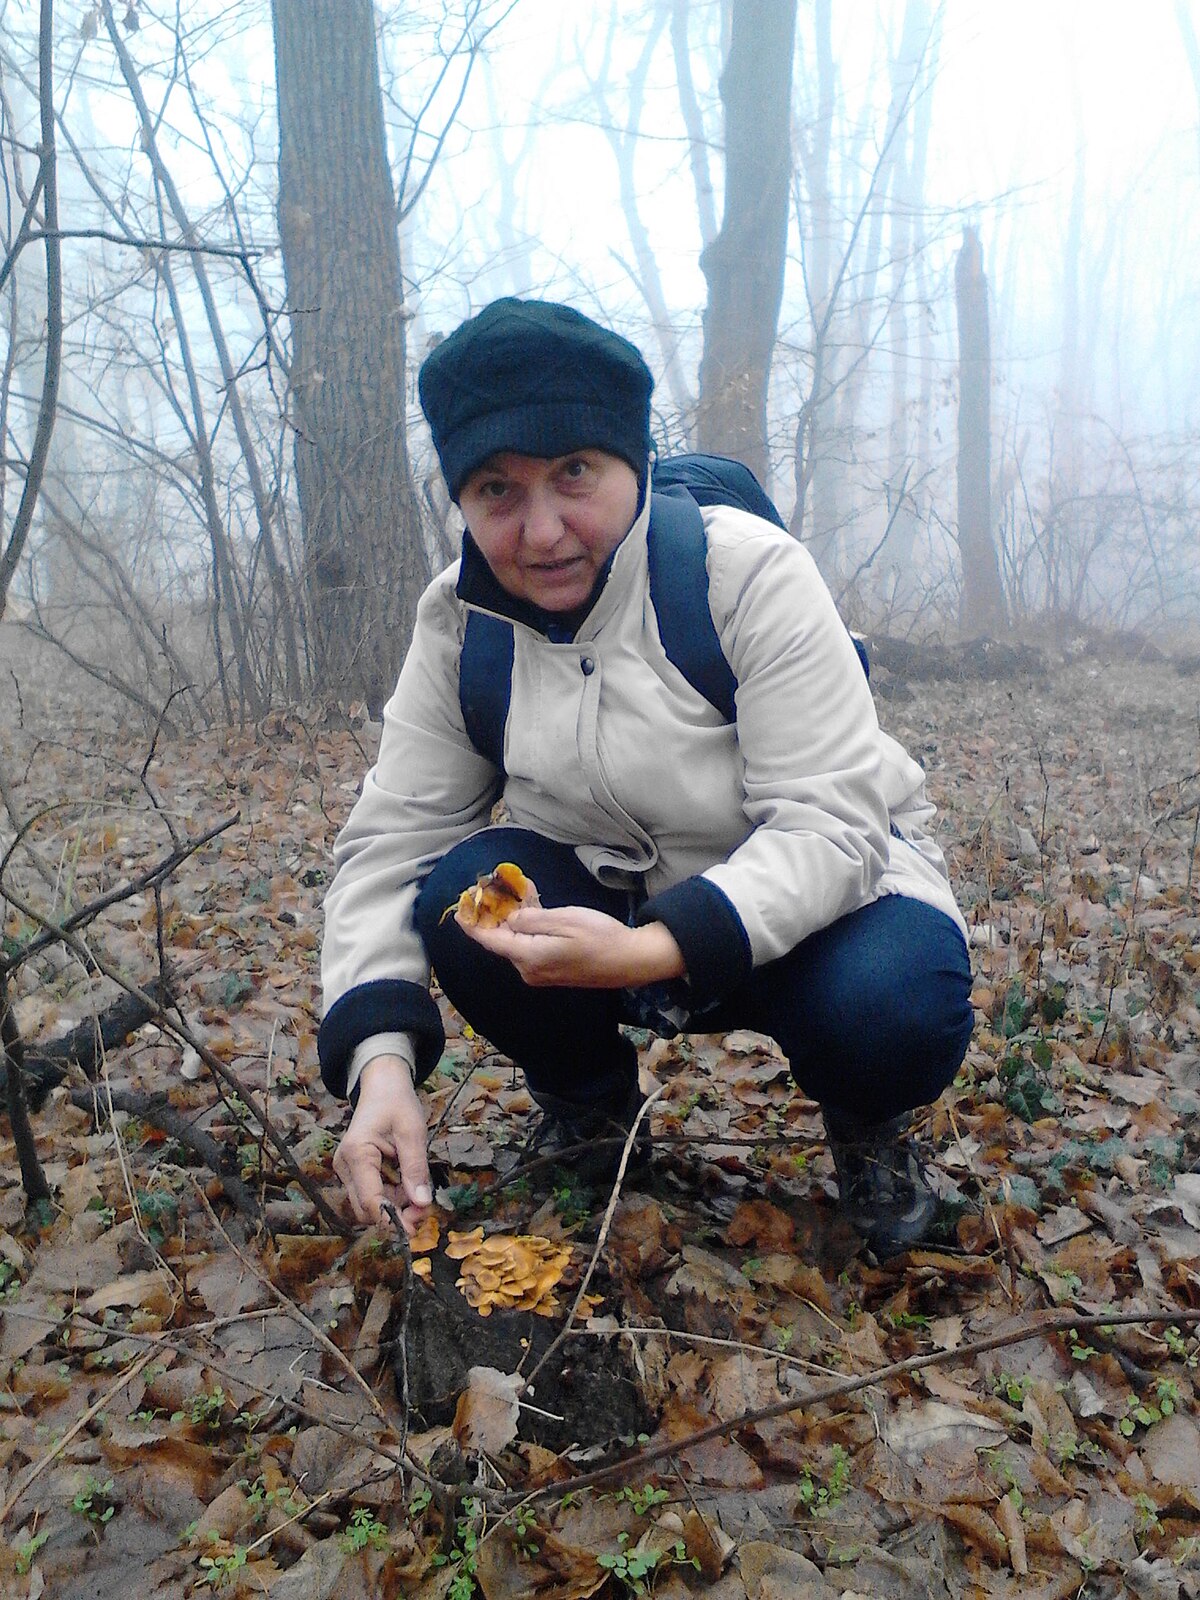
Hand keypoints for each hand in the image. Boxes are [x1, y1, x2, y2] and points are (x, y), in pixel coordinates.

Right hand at [333, 1056, 431, 1235]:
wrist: (382, 1086)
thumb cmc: (397, 1103)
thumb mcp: (413, 1131)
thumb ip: (416, 1168)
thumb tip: (422, 1203)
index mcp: (357, 1153)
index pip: (370, 1201)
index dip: (392, 1220)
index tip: (415, 1229)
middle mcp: (345, 1166)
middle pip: (366, 1209)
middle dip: (395, 1215)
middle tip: (424, 1210)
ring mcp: (346, 1170)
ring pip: (368, 1206)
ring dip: (394, 1208)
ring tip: (420, 1197)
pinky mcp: (353, 1172)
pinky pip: (370, 1195)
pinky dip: (390, 1198)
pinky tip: (408, 1188)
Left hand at [456, 904, 685, 988]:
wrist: (631, 961)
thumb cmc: (601, 937)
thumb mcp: (564, 920)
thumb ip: (530, 920)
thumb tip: (508, 920)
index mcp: (529, 957)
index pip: (490, 941)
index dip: (472, 924)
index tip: (458, 909)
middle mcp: (529, 970)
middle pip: (502, 941)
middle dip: (496, 915)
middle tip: (493, 888)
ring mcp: (541, 973)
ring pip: (517, 942)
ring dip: (514, 919)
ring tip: (519, 892)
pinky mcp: (552, 971)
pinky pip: (530, 947)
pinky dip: (528, 928)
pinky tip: (534, 909)